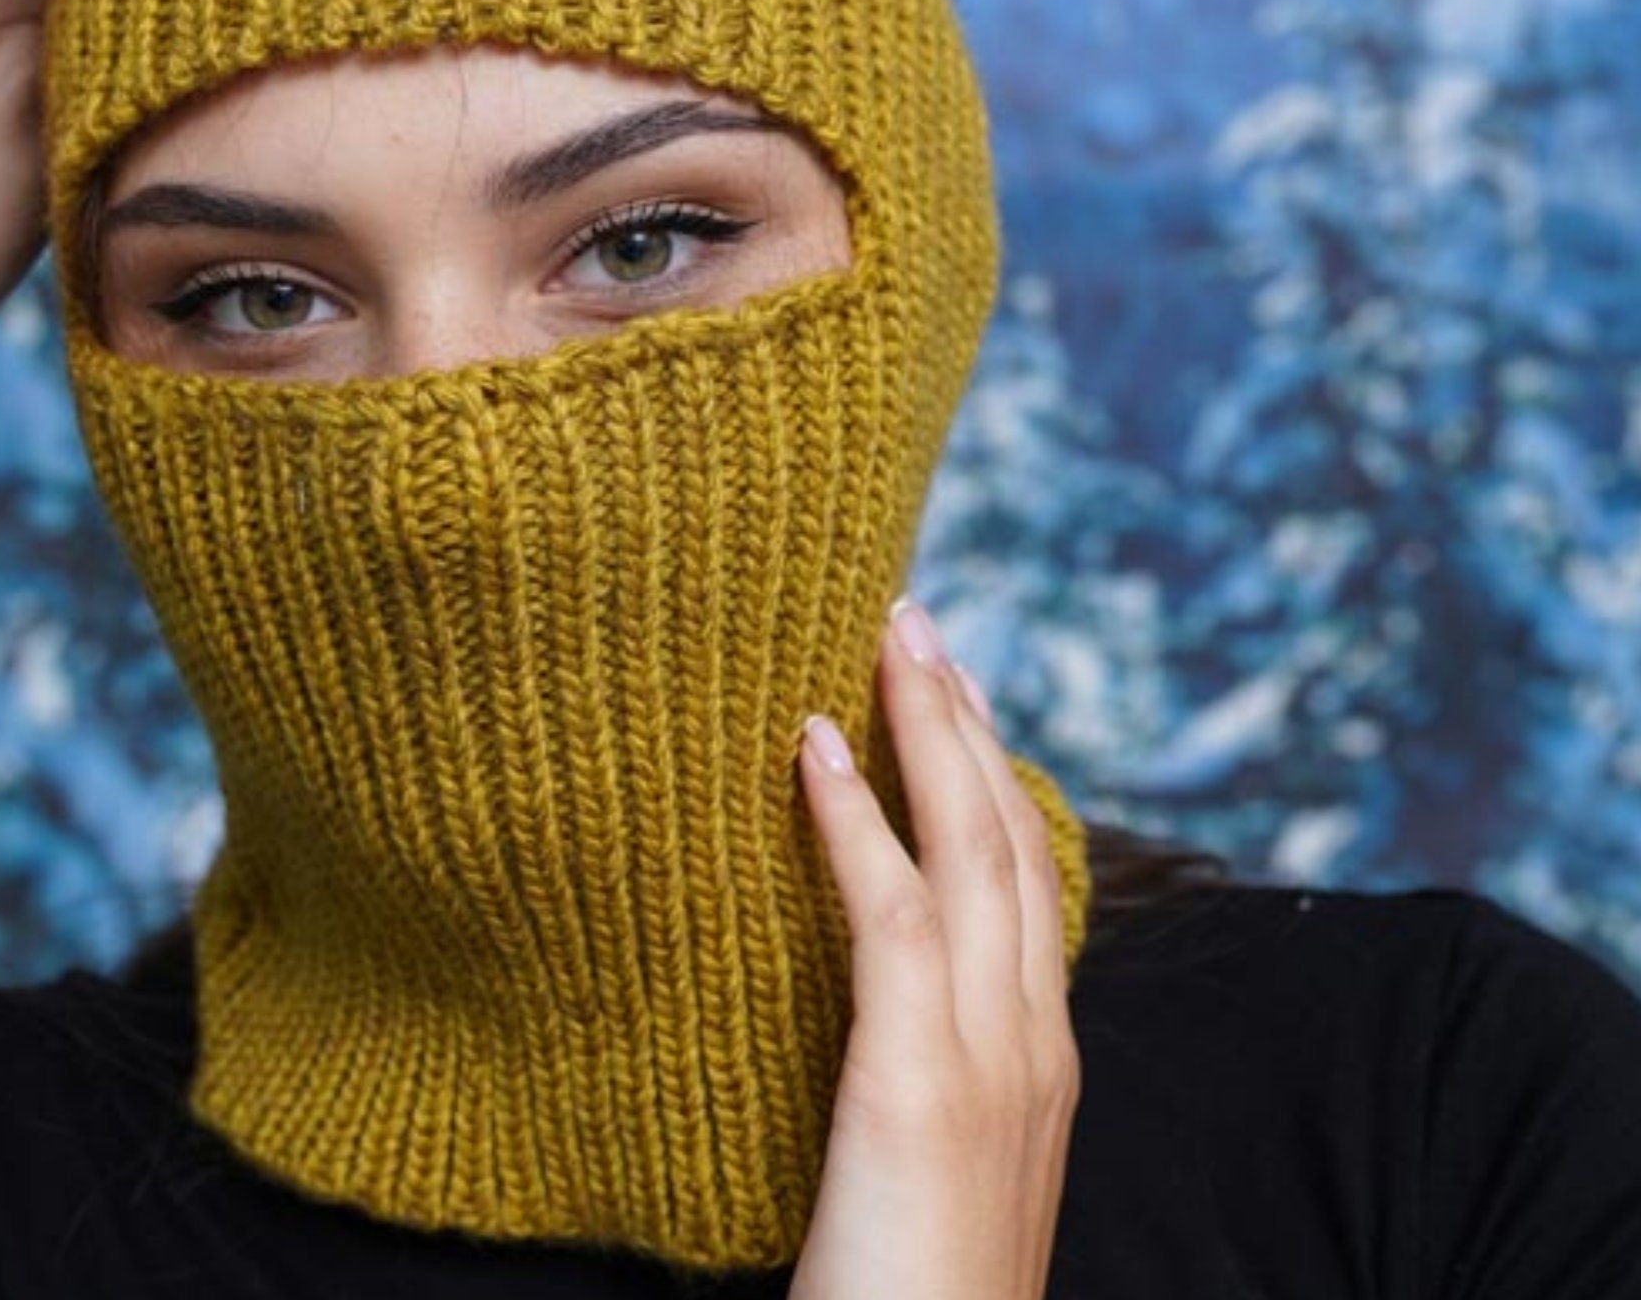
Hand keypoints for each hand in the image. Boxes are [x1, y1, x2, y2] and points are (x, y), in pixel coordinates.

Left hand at [790, 600, 1078, 1299]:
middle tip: (919, 623)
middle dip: (965, 717)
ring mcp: (988, 1059)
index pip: (1027, 877)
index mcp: (1041, 1058)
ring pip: (968, 849)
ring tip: (883, 636)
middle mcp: (1032, 1042)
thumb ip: (926, 1070)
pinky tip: (815, 743)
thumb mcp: (938, 1164)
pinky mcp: (918, 1084)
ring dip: (926, 728)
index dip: (993, 770)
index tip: (954, 690)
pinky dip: (854, 815)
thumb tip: (877, 995)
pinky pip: (889, 915)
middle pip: (1008, 836)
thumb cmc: (911, 1292)